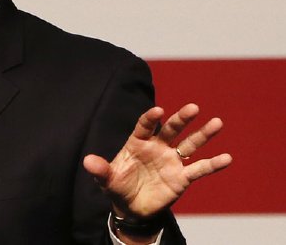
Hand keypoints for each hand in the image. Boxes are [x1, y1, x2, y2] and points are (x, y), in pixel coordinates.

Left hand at [83, 103, 231, 218]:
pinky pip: (199, 169)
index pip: (145, 126)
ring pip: (189, 144)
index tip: (158, 110)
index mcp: (138, 143)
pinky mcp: (182, 177)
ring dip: (203, 134)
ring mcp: (171, 160)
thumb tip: (87, 161)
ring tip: (217, 123)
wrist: (131, 207)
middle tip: (193, 107)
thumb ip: (100, 170)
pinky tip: (227, 158)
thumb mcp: (106, 180)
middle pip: (171, 129)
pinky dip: (212, 164)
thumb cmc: (117, 186)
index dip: (150, 118)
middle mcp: (158, 147)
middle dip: (181, 118)